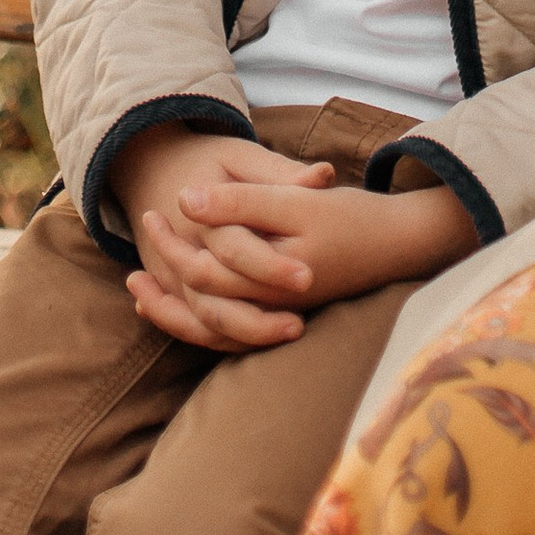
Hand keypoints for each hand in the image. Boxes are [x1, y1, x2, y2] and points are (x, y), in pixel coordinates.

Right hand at [111, 126, 332, 351]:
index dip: (270, 265)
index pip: (235, 249)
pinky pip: (197, 326)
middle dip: (257, 315)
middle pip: (215, 294)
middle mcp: (181, 250)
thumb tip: (324, 175)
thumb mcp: (242, 155)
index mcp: (198, 214)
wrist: (157, 168)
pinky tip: (266, 339)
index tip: (308, 277)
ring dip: (246, 333)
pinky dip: (228, 338)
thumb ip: (279, 171)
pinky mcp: (175, 290)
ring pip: (204, 319)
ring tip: (295, 329)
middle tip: (300, 324)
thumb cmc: (210, 161)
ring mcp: (172, 275)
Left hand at [125, 164, 476, 348]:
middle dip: (167, 267)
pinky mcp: (279, 320)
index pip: (207, 269)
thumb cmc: (348, 218)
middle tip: (145, 226)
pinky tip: (175, 302)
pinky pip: (227, 334)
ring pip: (210, 328)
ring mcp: (274, 319)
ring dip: (172, 308)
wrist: (398, 244)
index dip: (174, 242)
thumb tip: (185, 200)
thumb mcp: (295, 201)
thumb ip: (241, 202)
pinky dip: (196, 321)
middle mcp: (269, 308)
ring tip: (136, 285)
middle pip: (202, 300)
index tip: (153, 208)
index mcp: (270, 279)